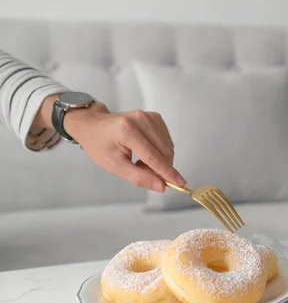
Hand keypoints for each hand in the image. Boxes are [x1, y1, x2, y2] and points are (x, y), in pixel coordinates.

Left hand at [63, 102, 185, 191]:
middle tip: (144, 172)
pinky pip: (166, 140)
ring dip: (160, 160)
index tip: (180, 183)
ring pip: (168, 146)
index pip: (153, 156)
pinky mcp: (154, 117)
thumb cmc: (99, 145)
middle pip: (164, 151)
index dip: (167, 172)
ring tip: (141, 161)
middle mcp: (140, 120)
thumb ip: (138, 177)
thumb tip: (161, 186)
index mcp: (127, 131)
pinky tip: (147, 151)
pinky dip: (160, 151)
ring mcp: (149, 116)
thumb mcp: (113, 166)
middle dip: (161, 168)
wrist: (93, 124)